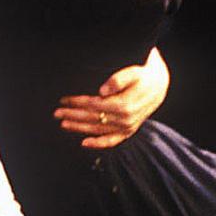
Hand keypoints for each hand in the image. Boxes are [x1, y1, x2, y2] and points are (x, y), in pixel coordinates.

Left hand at [53, 46, 169, 149]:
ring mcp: (126, 128)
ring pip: (98, 130)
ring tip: (63, 124)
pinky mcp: (128, 132)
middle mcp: (124, 120)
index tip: (63, 100)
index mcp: (124, 105)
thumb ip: (118, 79)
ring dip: (79, 128)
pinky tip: (84, 142)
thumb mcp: (133, 72)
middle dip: (73, 115)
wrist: (159, 86)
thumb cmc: (143, 75)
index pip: (94, 105)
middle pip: (92, 118)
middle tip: (56, 113)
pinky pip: (111, 141)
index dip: (77, 102)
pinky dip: (98, 143)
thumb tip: (101, 91)